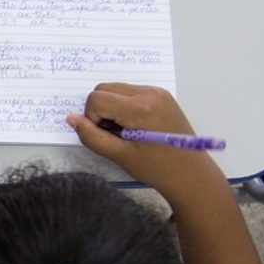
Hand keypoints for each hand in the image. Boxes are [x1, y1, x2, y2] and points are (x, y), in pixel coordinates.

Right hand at [66, 84, 224, 203]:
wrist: (191, 174)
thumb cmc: (158, 169)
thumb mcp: (120, 155)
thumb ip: (91, 136)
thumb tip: (72, 119)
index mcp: (140, 108)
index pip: (97, 99)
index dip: (92, 118)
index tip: (105, 136)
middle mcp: (150, 94)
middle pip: (105, 89)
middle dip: (101, 111)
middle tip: (114, 135)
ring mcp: (158, 93)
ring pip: (117, 89)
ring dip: (112, 108)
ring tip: (126, 132)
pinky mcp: (162, 96)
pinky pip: (131, 92)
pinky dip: (125, 107)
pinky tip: (135, 127)